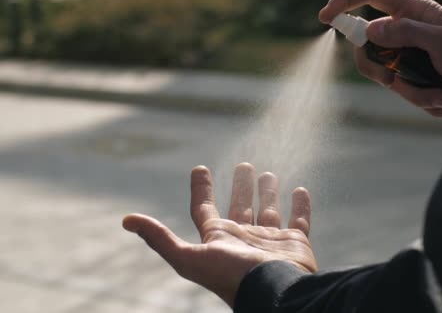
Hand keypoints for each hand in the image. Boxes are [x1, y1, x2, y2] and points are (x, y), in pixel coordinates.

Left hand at [122, 163, 316, 306]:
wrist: (274, 290)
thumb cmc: (231, 276)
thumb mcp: (189, 258)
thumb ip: (160, 239)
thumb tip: (126, 220)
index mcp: (219, 239)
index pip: (205, 209)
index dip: (200, 189)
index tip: (199, 168)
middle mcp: (244, 238)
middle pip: (240, 206)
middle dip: (240, 186)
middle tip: (243, 165)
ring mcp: (271, 240)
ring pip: (268, 210)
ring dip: (267, 192)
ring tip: (267, 173)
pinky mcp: (296, 242)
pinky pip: (300, 220)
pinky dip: (301, 205)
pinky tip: (300, 189)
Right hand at [319, 0, 441, 117]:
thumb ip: (407, 32)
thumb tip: (370, 29)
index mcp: (412, 12)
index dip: (345, 1)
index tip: (325, 17)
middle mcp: (406, 32)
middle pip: (369, 49)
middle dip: (381, 74)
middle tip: (395, 83)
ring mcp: (411, 57)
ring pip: (390, 79)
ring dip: (417, 96)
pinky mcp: (418, 78)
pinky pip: (407, 95)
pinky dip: (428, 104)